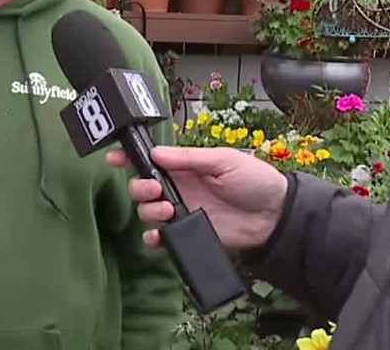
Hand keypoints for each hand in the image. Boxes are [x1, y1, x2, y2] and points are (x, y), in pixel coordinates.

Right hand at [107, 146, 288, 251]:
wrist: (275, 216)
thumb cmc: (253, 179)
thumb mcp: (222, 160)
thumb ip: (188, 158)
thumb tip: (155, 152)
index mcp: (184, 166)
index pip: (150, 160)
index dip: (129, 158)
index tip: (114, 157)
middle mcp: (177, 188)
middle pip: (141, 187)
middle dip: (139, 186)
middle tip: (155, 189)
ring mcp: (181, 212)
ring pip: (146, 211)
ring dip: (147, 210)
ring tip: (165, 209)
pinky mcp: (188, 234)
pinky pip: (161, 238)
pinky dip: (153, 237)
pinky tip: (158, 235)